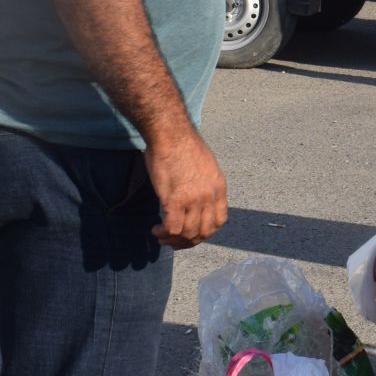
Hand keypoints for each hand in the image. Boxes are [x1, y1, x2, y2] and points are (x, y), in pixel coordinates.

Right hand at [145, 128, 228, 248]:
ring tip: (162, 237)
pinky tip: (156, 229)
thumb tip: (197, 197)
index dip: (206, 232)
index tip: (194, 233)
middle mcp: (209, 196)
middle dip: (189, 241)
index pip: (219, 220)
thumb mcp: (206, 165)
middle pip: (204, 231)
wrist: (171, 134)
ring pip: (188, 233)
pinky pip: (172, 228)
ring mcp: (193, 199)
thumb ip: (205, 184)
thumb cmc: (183, 145)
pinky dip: (164, 233)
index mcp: (219, 187)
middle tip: (175, 241)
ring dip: (174, 240)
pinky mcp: (174, 200)